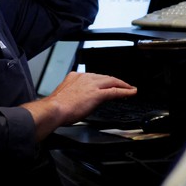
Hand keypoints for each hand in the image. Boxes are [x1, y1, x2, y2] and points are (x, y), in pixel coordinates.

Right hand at [21, 72, 135, 139]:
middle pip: (105, 77)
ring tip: (130, 89)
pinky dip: (125, 91)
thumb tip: (78, 100)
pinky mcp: (97, 94)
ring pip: (112, 82)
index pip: (94, 77)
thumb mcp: (65, 94)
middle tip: (124, 85)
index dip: (103, 81)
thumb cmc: (55, 107)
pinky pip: (114, 91)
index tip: (107, 84)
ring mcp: (92, 85)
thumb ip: (74, 93)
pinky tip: (131, 92)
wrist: (54, 109)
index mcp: (75, 77)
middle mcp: (85, 78)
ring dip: (122, 85)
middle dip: (116, 81)